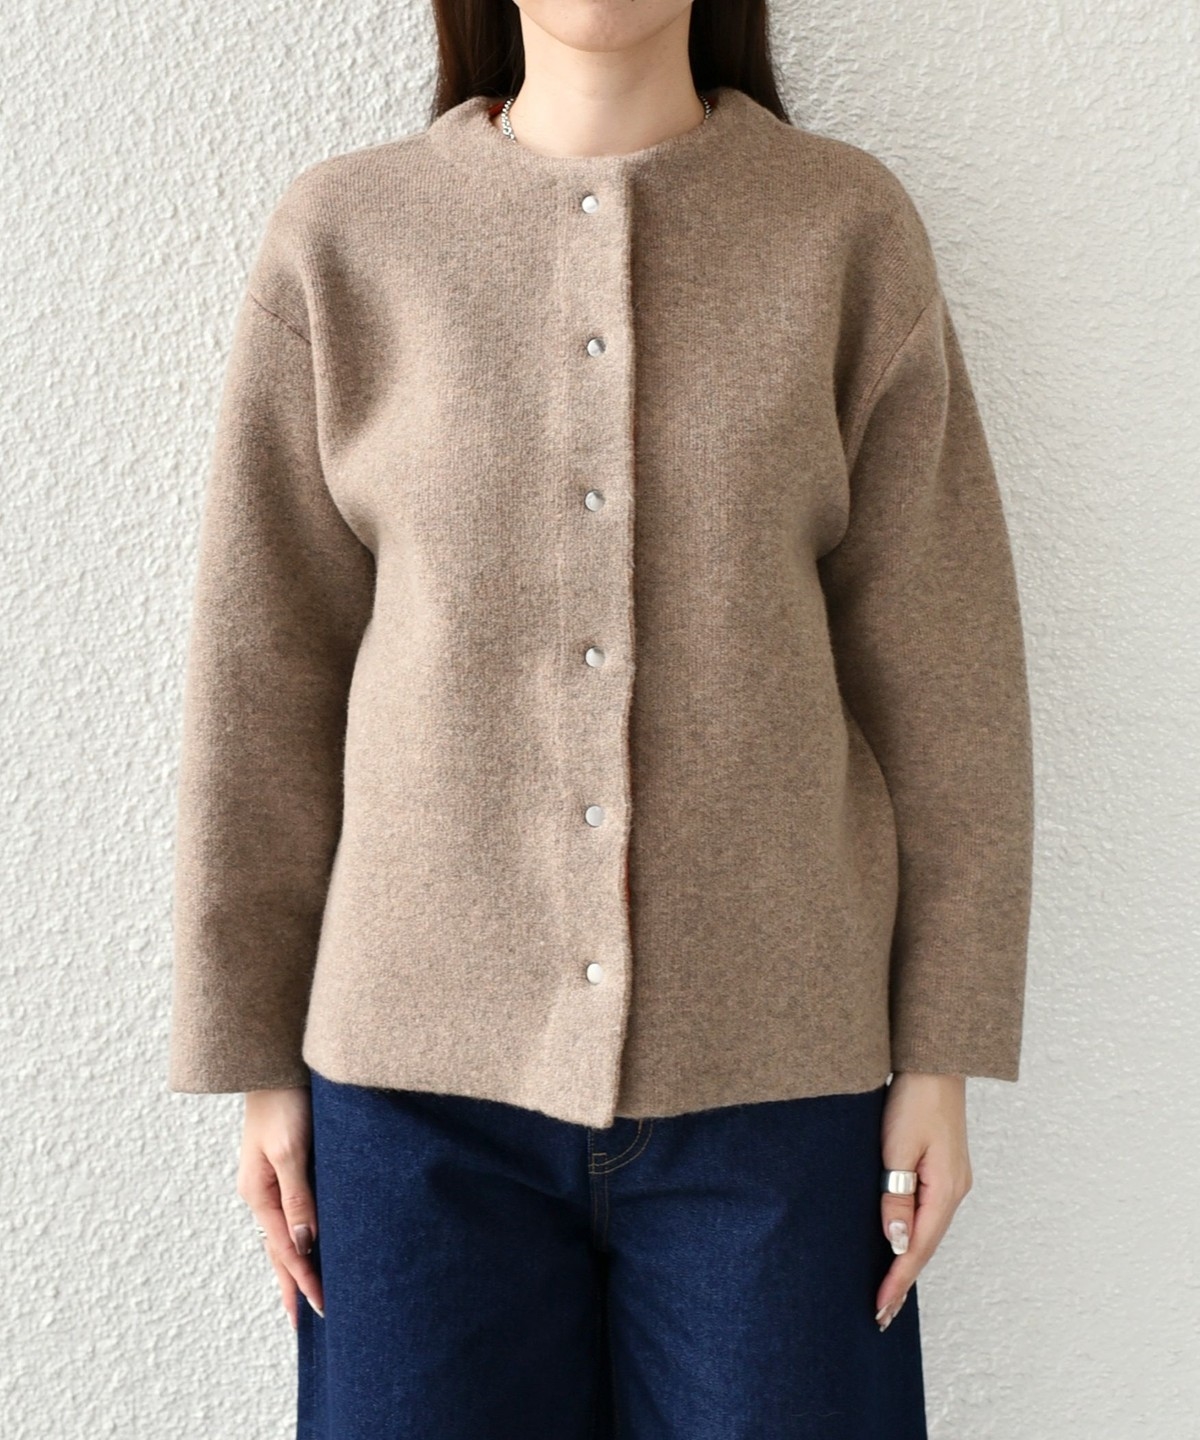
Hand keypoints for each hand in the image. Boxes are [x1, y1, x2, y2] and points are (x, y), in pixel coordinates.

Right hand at [237, 1086, 324, 1329]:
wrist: (275, 1060)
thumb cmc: (284, 1101)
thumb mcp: (290, 1150)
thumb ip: (298, 1196)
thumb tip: (305, 1244)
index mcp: (258, 1193)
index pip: (285, 1249)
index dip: (302, 1280)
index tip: (321, 1310)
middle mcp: (261, 1191)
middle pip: (279, 1248)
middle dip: (292, 1284)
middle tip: (306, 1322)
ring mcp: (270, 1180)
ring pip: (284, 1232)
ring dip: (294, 1263)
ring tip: (304, 1294)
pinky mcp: (284, 1166)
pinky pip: (291, 1212)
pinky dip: (299, 1235)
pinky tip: (308, 1244)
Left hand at [875, 1072, 972, 1330]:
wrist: (934, 1062)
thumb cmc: (914, 1098)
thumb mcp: (898, 1147)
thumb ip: (895, 1195)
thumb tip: (897, 1242)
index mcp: (946, 1189)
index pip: (919, 1247)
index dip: (898, 1280)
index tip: (880, 1308)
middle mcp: (955, 1190)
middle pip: (927, 1246)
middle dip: (904, 1280)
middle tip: (881, 1314)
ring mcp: (952, 1180)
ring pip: (929, 1231)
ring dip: (909, 1260)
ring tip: (888, 1291)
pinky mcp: (944, 1170)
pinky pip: (929, 1214)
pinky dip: (914, 1236)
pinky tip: (902, 1245)